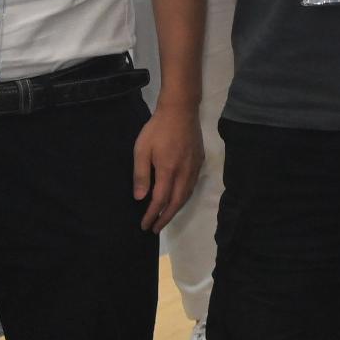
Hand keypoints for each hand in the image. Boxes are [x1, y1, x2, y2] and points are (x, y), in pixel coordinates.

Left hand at [131, 106, 200, 227]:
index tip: (144, 225)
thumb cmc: (157, 129)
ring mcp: (194, 168)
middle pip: (176, 202)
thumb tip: (140, 198)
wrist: (181, 110)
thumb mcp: (142, 150)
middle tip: (155, 228)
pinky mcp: (199, 162)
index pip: (160, 200)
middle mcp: (184, 173)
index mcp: (168, 171)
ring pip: (186, 195)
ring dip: (175, 209)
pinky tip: (178, 198)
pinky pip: (192, 186)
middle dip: (165, 218)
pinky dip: (183, 197)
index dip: (152, 215)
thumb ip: (141, 175)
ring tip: (165, 217)